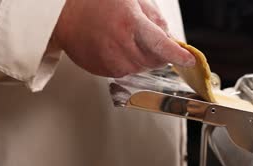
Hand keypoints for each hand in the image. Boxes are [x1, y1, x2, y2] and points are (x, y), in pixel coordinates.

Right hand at [52, 0, 195, 76]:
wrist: (63, 14)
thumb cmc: (94, 2)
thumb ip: (155, 18)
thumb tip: (170, 38)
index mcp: (130, 24)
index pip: (161, 46)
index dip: (178, 55)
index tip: (189, 60)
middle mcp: (120, 46)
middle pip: (155, 61)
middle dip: (158, 52)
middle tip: (145, 36)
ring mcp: (110, 61)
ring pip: (141, 69)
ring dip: (142, 58)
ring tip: (125, 38)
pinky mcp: (102, 71)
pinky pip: (126, 72)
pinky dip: (127, 62)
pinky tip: (115, 46)